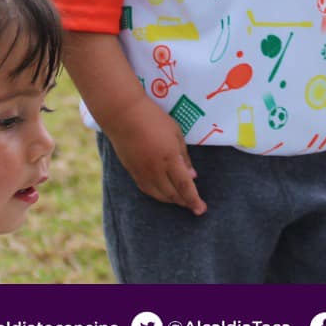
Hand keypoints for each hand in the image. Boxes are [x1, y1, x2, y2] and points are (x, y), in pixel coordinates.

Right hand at [102, 96, 205, 214]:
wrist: (124, 115)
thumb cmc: (154, 119)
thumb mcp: (176, 133)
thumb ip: (184, 157)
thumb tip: (192, 176)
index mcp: (169, 158)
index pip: (184, 186)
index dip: (194, 200)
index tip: (201, 210)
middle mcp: (155, 170)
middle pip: (172, 194)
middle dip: (185, 202)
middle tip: (195, 206)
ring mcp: (142, 172)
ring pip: (159, 195)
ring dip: (172, 200)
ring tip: (182, 201)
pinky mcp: (132, 172)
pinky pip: (148, 190)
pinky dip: (158, 195)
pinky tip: (164, 194)